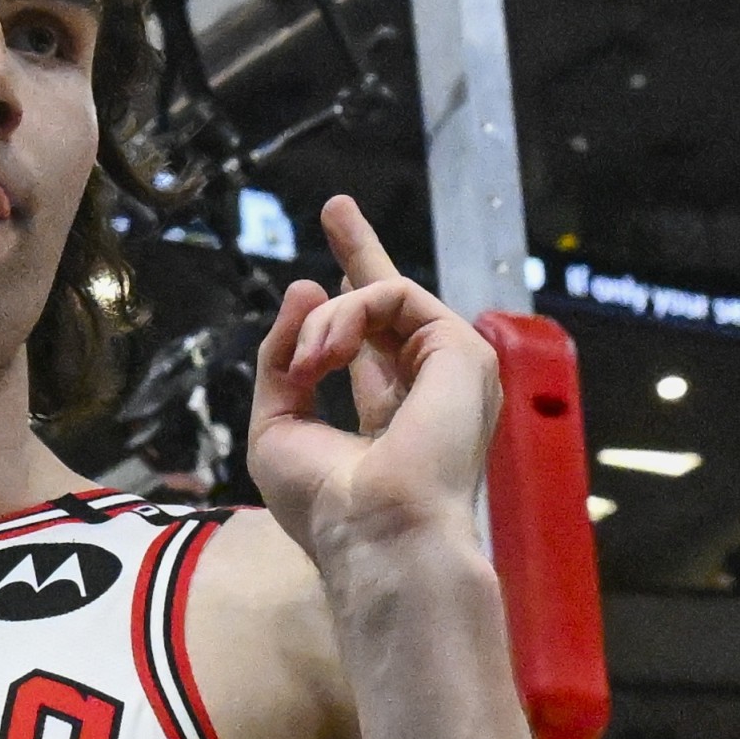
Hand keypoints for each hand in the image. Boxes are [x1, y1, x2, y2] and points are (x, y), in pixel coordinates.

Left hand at [244, 194, 501, 568]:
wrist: (375, 533)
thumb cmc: (327, 506)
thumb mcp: (278, 428)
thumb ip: (282, 362)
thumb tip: (306, 285)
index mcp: (391, 418)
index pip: (371, 348)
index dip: (345, 307)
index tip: (314, 280)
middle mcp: (427, 391)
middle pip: (394, 304)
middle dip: (360, 252)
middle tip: (335, 205)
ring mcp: (451, 370)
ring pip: (378, 300)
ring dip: (325, 324)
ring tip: (309, 361)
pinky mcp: (462, 350)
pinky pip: (391, 295)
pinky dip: (347, 316)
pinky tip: (327, 353)